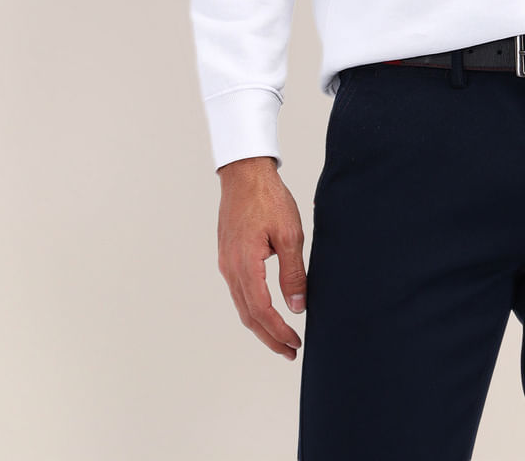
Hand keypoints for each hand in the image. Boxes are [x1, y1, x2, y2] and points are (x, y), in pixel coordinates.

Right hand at [216, 157, 307, 358]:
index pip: (261, 310)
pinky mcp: (228, 256)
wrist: (244, 173)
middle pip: (248, 315)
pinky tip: (266, 311)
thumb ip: (293, 273)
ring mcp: (226, 263)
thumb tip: (298, 307)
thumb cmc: (268, 198)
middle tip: (290, 351)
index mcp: (245, 264)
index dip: (278, 331)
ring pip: (242, 305)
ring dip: (261, 325)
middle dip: (269, 337)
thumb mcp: (290, 234)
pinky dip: (253, 308)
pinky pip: (239, 291)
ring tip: (281, 337)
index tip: (295, 343)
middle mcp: (231, 268)